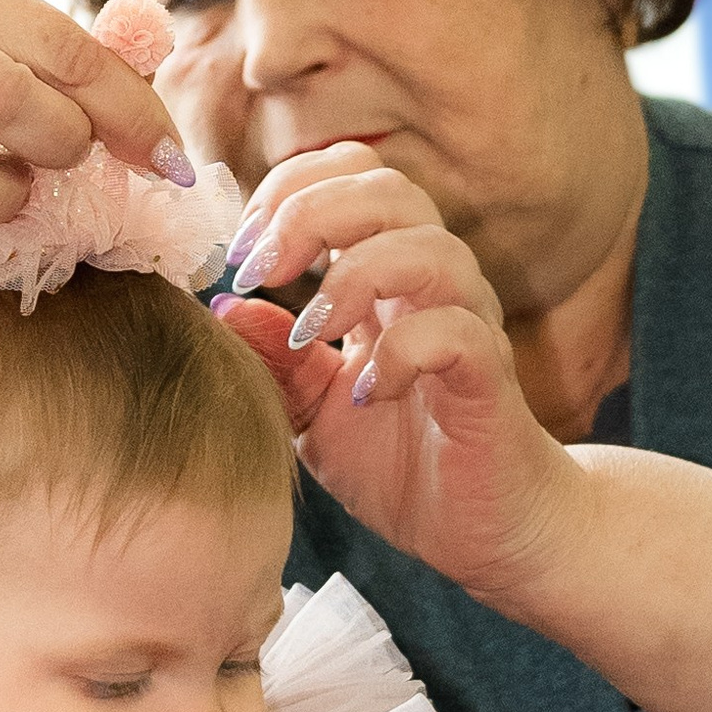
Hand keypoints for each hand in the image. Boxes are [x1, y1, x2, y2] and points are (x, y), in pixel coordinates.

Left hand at [209, 148, 582, 610]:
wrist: (483, 533)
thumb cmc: (404, 466)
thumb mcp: (313, 414)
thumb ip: (274, 361)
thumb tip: (222, 309)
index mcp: (386, 278)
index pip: (350, 177)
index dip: (290, 193)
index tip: (242, 256)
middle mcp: (432, 288)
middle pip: (390, 189)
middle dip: (311, 214)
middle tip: (259, 272)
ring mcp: (468, 328)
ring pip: (430, 249)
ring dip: (355, 276)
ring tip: (310, 330)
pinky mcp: (490, 380)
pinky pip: (457, 332)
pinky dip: (403, 350)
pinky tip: (365, 393)